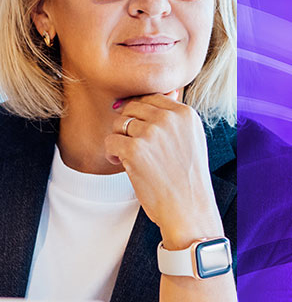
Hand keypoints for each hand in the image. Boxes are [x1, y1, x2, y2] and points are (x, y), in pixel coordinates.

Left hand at [104, 92, 222, 248]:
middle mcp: (169, 118)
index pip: (150, 97)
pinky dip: (111, 154)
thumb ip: (176, 117)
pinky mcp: (134, 150)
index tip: (138, 130)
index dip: (139, 113)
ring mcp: (151, 133)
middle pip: (132, 107)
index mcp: (185, 113)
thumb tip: (165, 92)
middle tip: (132, 145)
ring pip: (118, 124)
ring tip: (128, 158)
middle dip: (127, 125)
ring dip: (119, 141)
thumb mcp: (191, 139)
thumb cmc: (188, 178)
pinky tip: (121, 164)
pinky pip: (110, 141)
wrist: (189, 210)